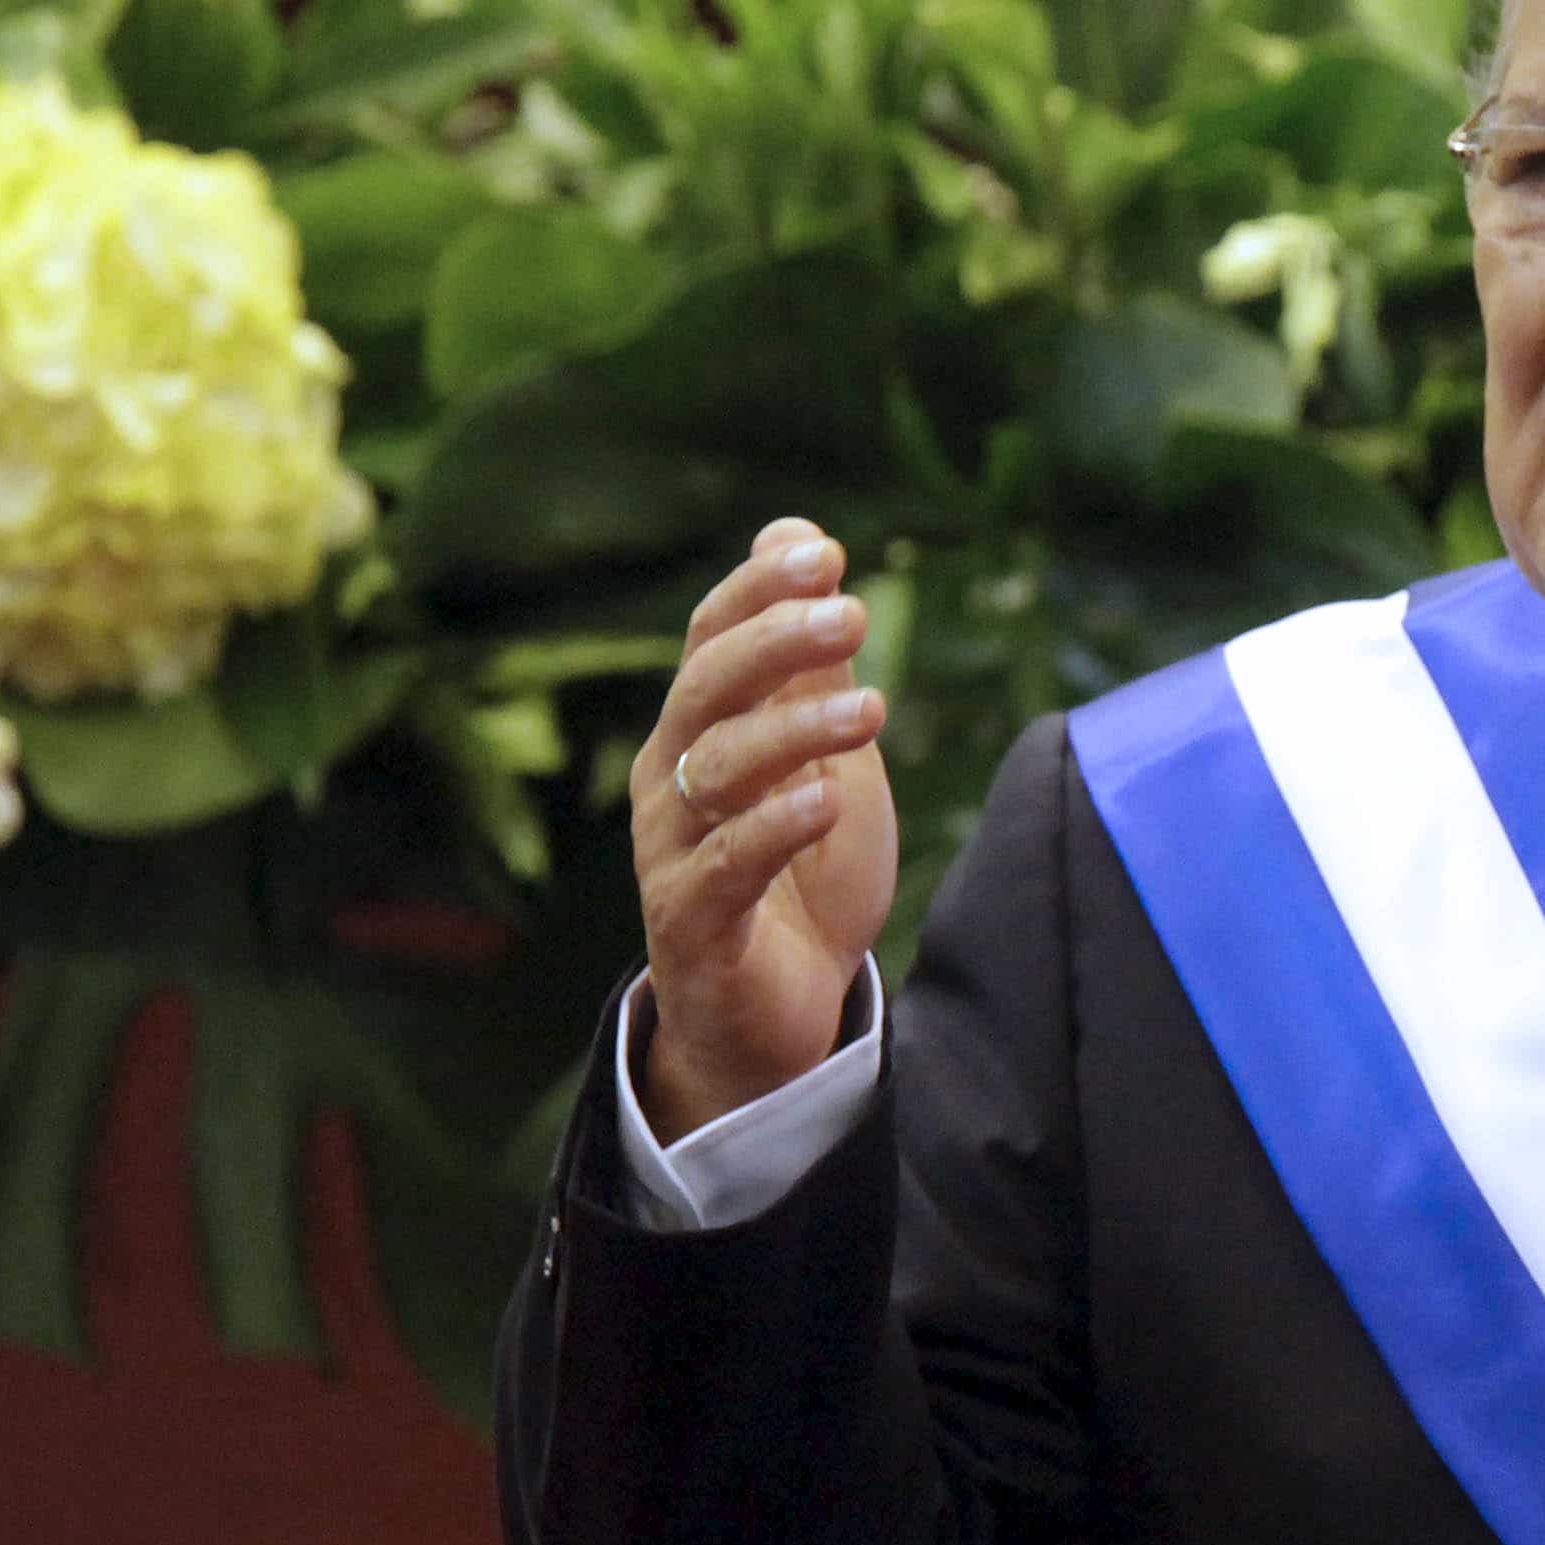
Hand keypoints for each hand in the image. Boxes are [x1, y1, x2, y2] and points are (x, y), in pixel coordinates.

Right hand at [634, 518, 897, 1140]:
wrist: (780, 1011)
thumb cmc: (802, 874)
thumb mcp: (822, 754)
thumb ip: (809, 660)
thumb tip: (797, 533)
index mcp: (700, 729)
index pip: (714, 638)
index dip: (759, 590)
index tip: (827, 554)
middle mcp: (672, 780)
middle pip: (706, 690)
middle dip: (775, 645)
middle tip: (852, 614)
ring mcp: (675, 851)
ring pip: (717, 772)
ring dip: (795, 732)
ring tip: (872, 712)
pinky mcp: (693, 924)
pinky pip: (724, 867)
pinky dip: (773, 829)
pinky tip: (824, 801)